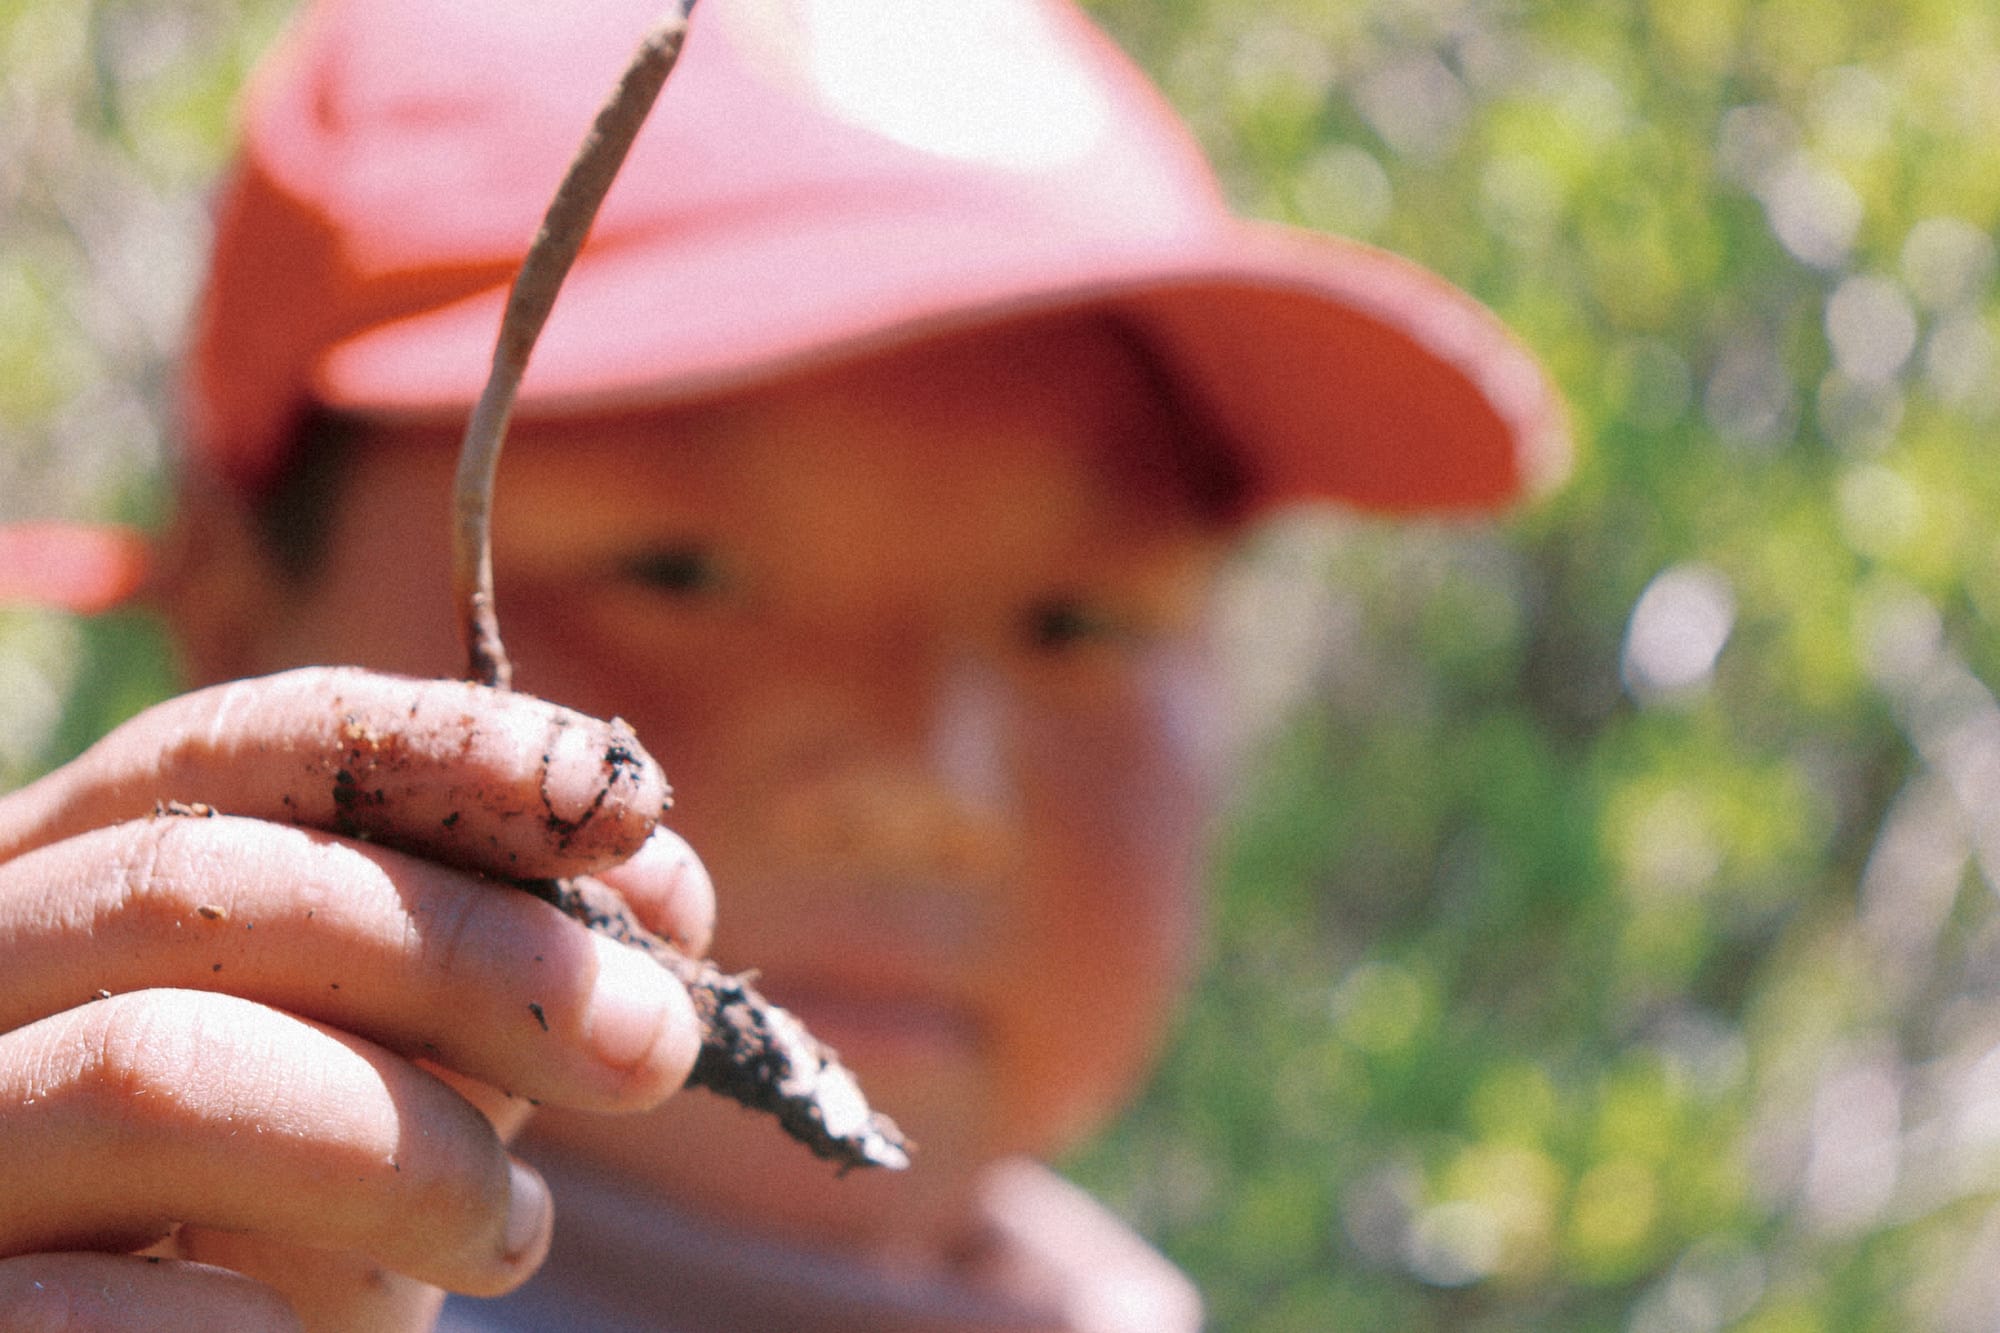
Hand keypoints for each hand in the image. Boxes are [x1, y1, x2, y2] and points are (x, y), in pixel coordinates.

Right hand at [0, 667, 711, 1330]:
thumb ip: (482, 976)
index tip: (631, 804)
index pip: (237, 745)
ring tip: (516, 1232)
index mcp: (64, 873)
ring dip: (402, 1148)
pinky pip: (82, 1300)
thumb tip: (659, 891)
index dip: (447, 749)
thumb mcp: (384, 1068)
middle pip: (211, 885)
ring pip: (161, 1070)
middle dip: (474, 955)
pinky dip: (251, 1318)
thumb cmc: (274, 1220)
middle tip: (656, 1044)